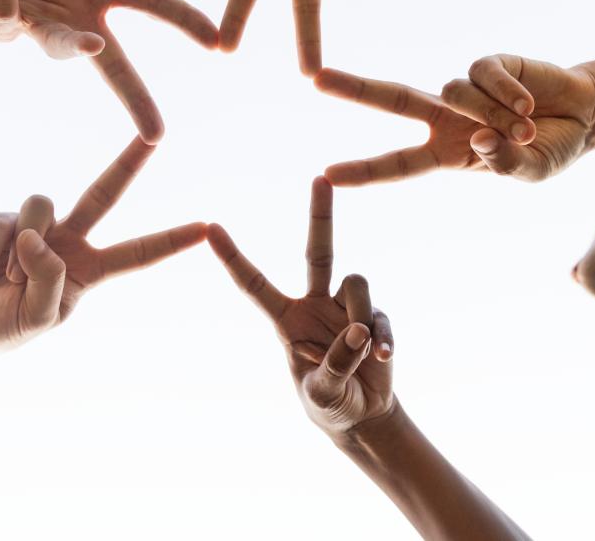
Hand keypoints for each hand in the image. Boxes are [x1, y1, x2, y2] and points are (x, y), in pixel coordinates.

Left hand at [0, 0, 218, 142]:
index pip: (150, 2)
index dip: (184, 20)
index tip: (217, 42)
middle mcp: (72, 10)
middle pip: (112, 62)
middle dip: (134, 98)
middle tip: (155, 132)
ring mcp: (36, 20)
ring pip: (58, 45)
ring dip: (72, 47)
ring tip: (91, 45)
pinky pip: (6, 13)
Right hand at [0, 136, 206, 356]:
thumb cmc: (4, 327)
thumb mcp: (39, 318)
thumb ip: (49, 279)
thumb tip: (40, 236)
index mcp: (88, 269)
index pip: (137, 253)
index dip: (170, 241)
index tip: (207, 227)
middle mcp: (67, 241)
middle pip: (104, 193)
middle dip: (129, 163)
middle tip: (157, 135)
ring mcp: (34, 227)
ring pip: (42, 207)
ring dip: (20, 249)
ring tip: (2, 280)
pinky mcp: (0, 221)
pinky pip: (2, 223)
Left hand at [207, 178, 394, 436]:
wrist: (363, 416)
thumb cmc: (328, 404)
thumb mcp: (322, 394)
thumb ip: (335, 364)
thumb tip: (359, 331)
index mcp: (285, 319)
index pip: (254, 284)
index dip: (233, 257)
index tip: (210, 227)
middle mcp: (314, 303)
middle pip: (318, 251)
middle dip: (320, 214)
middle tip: (320, 177)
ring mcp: (346, 307)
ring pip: (356, 282)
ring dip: (360, 316)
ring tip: (362, 354)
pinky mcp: (374, 318)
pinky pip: (380, 315)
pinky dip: (383, 337)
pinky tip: (384, 359)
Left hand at [314, 67, 535, 185]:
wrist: (583, 117)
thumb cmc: (549, 150)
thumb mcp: (530, 172)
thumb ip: (506, 164)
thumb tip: (481, 141)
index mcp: (446, 152)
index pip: (398, 164)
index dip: (364, 170)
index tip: (327, 174)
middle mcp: (446, 118)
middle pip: (391, 100)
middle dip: (355, 89)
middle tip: (316, 79)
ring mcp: (464, 90)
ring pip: (454, 94)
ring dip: (492, 114)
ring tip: (524, 127)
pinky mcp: (488, 65)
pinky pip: (483, 75)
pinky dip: (506, 93)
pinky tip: (527, 103)